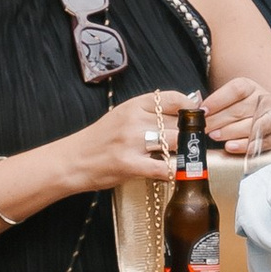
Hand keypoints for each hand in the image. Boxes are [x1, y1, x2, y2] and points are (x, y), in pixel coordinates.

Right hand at [51, 93, 181, 199]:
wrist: (73, 160)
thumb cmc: (101, 140)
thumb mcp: (122, 116)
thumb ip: (149, 112)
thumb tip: (184, 107)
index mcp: (134, 105)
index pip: (174, 99)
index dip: (191, 109)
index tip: (197, 118)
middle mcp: (134, 120)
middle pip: (178, 123)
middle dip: (189, 135)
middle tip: (193, 143)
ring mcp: (132, 142)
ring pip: (175, 143)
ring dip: (184, 152)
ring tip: (184, 157)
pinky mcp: (130, 165)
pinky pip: (164, 167)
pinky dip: (173, 171)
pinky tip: (171, 172)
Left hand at [207, 78, 270, 155]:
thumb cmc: (250, 113)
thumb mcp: (236, 102)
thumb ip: (218, 105)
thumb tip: (195, 112)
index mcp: (250, 88)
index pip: (235, 90)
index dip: (217, 100)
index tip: (202, 111)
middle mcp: (263, 99)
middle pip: (239, 110)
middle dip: (218, 121)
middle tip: (204, 129)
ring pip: (248, 125)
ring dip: (229, 132)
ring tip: (215, 137)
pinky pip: (260, 140)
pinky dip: (245, 145)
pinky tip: (231, 147)